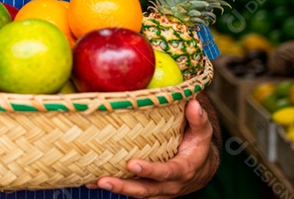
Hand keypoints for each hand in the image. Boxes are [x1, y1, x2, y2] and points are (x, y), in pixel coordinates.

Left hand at [87, 98, 218, 197]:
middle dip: (124, 187)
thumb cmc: (198, 145)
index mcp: (183, 170)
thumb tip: (193, 103)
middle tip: (103, 180)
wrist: (199, 168)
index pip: (167, 172)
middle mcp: (169, 185)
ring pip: (135, 193)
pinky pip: (129, 191)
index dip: (150, 171)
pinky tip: (90, 181)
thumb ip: (198, 120)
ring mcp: (157, 190)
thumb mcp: (203, 132)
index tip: (132, 164)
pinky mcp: (147, 190)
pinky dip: (112, 187)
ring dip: (114, 189)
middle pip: (145, 190)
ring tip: (92, 182)